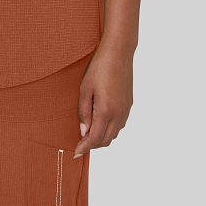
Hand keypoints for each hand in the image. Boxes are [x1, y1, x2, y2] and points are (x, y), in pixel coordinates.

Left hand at [73, 43, 133, 157]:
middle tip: (80, 143)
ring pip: (114, 134)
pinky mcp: (129, 104)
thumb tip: (84, 131)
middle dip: (93, 145)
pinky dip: (110, 129)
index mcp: (106, 111)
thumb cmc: (99, 68)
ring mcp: (126, 110)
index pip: (95, 139)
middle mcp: (119, 114)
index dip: (84, 147)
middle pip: (106, 140)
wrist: (118, 53)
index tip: (76, 152)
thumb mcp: (85, 89)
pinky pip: (120, 124)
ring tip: (89, 132)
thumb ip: (84, 112)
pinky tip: (101, 121)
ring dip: (102, 138)